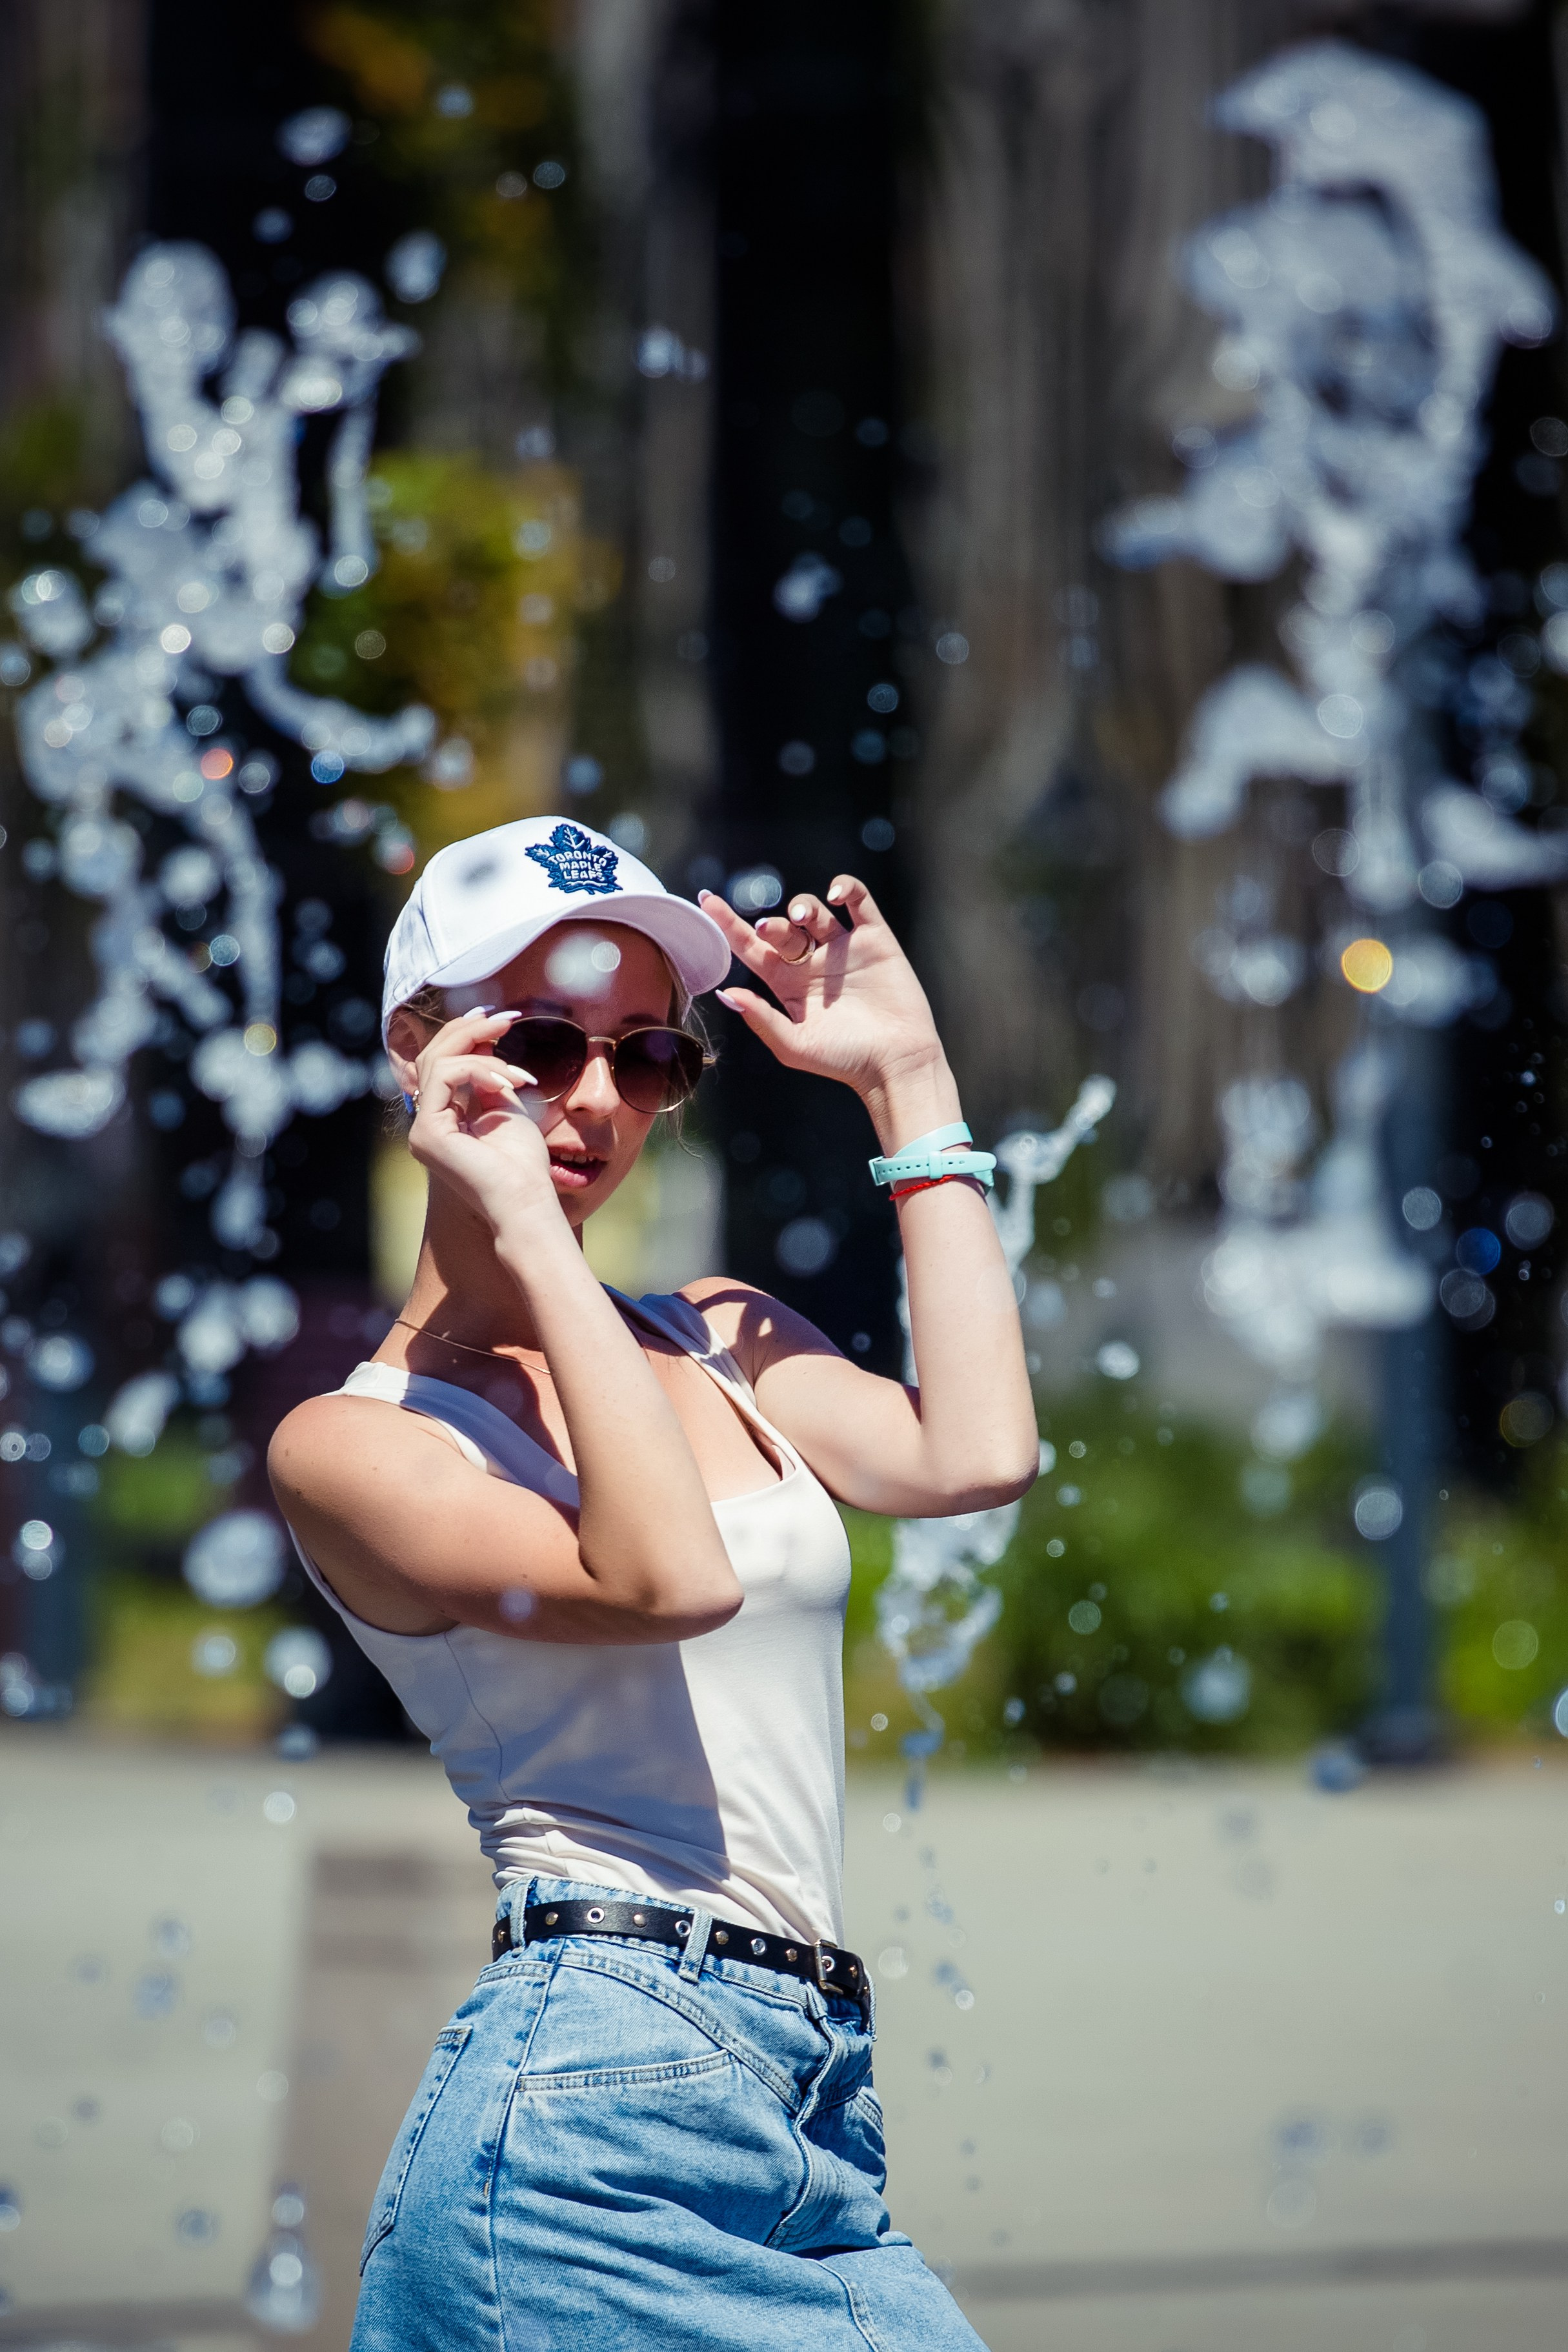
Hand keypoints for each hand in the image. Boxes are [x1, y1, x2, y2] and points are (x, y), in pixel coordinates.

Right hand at [405, 1011, 557, 1230]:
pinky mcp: (427, 1133)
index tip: (500, 1019)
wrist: (526, 1199)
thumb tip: (480, 1041)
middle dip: (469, 1032)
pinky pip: (444, 1077)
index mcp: (442, 1119)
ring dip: (483, 1054)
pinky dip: (479, 1070)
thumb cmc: (523, 1163)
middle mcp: (426, 1124)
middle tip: (506, 1019)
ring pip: (436, 1062)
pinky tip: (507, 1086)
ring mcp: (422, 1130)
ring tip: (517, 1073)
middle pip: (432, 1057)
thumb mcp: (505, 1106)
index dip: (465, 1036)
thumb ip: (488, 1077)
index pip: (441, 1064)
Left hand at [701, 877, 947, 1105]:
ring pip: (814, 911)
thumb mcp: (793, 1045)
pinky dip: (847, 888)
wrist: (895, 1061)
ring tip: (800, 917)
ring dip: (802, 906)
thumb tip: (727, 993)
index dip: (727, 924)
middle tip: (768, 930)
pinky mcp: (875, 940)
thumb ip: (760, 1018)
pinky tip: (836, 893)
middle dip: (772, 924)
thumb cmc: (844, 1060)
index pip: (750, 947)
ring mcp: (843, 948)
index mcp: (787, 984)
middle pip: (781, 928)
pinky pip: (859, 902)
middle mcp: (812, 962)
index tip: (705, 900)